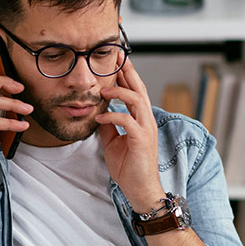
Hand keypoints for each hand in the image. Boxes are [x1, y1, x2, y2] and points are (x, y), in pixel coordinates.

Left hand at [95, 59, 163, 211]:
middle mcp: (147, 120)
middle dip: (127, 71)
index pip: (135, 91)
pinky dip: (112, 116)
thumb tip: (98, 111)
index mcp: (141, 120)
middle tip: (116, 56)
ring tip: (102, 90)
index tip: (116, 60)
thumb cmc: (129, 168)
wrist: (139, 189)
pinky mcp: (142, 140)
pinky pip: (127, 120)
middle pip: (139, 89)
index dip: (126, 75)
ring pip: (137, 100)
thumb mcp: (113, 141)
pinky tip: (99, 117)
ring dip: (119, 92)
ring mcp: (146, 129)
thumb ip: (108, 125)